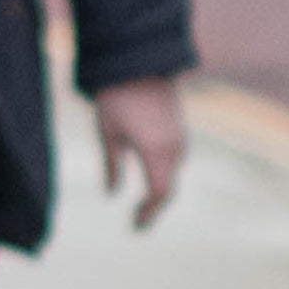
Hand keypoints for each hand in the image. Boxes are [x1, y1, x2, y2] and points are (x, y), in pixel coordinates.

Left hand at [94, 75, 187, 229]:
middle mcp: (174, 148)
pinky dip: (164, 174)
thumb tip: (112, 192)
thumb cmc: (117, 97)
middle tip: (138, 224)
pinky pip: (175, 160)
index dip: (149, 213)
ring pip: (173, 173)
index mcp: (156, 152)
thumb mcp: (108, 133)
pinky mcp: (180, 128)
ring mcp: (180, 137)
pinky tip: (151, 178)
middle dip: (154, 206)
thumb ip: (112, 165)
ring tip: (143, 206)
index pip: (159, 193)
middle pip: (168, 187)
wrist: (140, 61)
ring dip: (160, 190)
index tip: (136, 227)